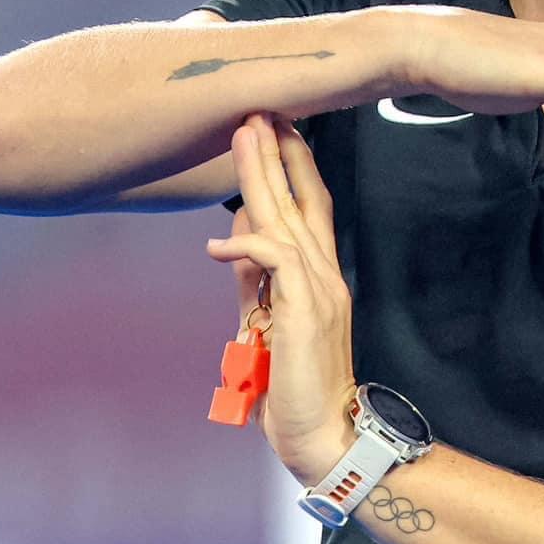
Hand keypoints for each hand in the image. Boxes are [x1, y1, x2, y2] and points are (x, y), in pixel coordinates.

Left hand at [204, 113, 357, 483]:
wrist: (323, 433)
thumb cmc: (294, 387)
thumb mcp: (266, 325)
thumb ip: (253, 283)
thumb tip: (234, 242)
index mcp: (319, 277)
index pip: (310, 208)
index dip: (294, 167)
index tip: (275, 130)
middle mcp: (325, 275)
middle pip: (299, 201)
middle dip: (276, 153)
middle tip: (259, 109)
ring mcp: (319, 291)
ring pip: (286, 219)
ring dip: (262, 176)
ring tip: (244, 135)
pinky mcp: (304, 311)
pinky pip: (274, 263)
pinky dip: (245, 247)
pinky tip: (218, 245)